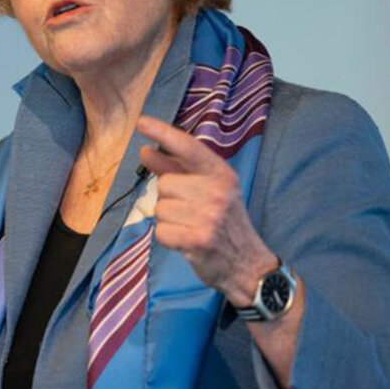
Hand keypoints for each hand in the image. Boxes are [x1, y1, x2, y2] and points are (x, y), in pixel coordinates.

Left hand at [136, 116, 277, 305]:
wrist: (248, 265)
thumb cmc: (223, 223)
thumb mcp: (208, 190)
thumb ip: (175, 169)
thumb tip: (145, 150)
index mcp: (221, 174)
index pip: (188, 147)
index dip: (163, 132)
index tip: (141, 123)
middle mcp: (217, 191)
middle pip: (165, 184)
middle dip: (169, 200)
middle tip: (191, 213)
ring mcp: (209, 215)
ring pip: (160, 208)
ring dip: (169, 221)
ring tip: (191, 227)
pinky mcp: (198, 239)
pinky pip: (161, 231)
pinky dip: (168, 239)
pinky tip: (187, 242)